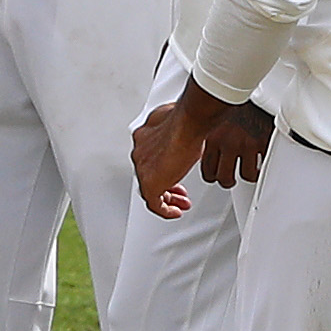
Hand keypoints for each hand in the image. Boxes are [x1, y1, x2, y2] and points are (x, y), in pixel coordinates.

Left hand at [133, 86, 272, 217]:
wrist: (188, 123)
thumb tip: (190, 125)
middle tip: (178, 192)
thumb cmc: (188, 118)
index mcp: (145, 135)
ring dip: (167, 198)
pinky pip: (154, 204)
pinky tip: (175, 212)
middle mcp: (140, 152)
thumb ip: (180, 125)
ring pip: (151, 190)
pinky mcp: (151, 183)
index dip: (163, 166)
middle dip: (166, 184)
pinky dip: (165, 210)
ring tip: (179, 204)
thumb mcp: (182, 119)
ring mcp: (143, 168)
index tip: (174, 171)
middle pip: (148, 174)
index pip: (149, 157)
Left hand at [197, 99, 274, 188]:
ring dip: (248, 174)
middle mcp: (226, 142)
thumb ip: (210, 127)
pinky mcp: (262, 142)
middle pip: (223, 177)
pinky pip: (263, 165)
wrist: (254, 81)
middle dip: (228, 179)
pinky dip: (264, 165)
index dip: (212, 175)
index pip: (206, 169)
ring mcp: (245, 144)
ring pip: (244, 175)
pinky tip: (262, 160)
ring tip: (251, 169)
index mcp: (212, 135)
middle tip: (233, 176)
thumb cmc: (234, 93)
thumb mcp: (214, 111)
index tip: (217, 173)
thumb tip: (201, 131)